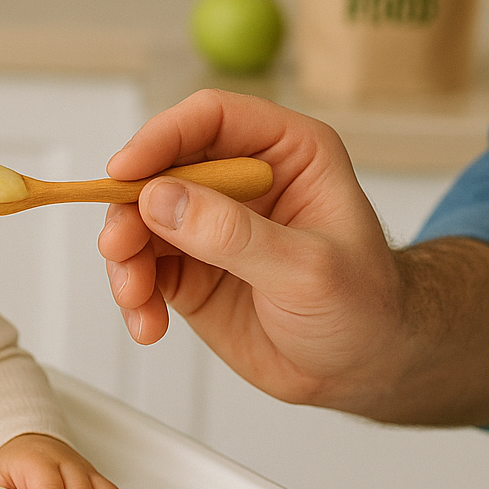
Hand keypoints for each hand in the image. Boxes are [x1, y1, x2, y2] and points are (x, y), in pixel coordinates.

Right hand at [97, 89, 488, 424]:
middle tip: (121, 247)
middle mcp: (242, 180)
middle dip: (130, 209)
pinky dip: (134, 296)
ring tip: (137, 298)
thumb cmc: (367, 306)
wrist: (366, 369)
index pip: (212, 119)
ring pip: (140, 220)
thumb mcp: (307, 268)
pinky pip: (141, 269)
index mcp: (287, 153)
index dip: (163, 138)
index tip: (127, 172)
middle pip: (161, 168)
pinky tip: (148, 323)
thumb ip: (233, 234)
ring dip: (126, 259)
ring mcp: (211, 225)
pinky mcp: (190, 269)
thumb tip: (162, 199)